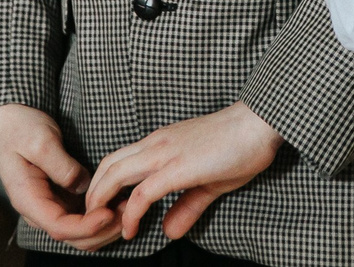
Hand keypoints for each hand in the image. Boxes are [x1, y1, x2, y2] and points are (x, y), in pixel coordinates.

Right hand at [0, 104, 118, 250]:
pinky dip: (101, 215)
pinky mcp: (60, 196)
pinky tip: (118, 201)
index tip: (109, 213)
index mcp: (27, 199)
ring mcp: (50, 204)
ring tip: (127, 207)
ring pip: (79, 231)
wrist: (9, 117)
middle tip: (126, 212)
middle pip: (72, 237)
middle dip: (101, 231)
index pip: (59, 227)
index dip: (87, 226)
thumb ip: (61, 167)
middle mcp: (38, 208)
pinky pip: (81, 216)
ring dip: (104, 226)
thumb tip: (82, 186)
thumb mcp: (41, 142)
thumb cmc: (19, 127)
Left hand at [86, 100, 282, 241]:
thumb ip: (187, 205)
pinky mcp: (177, 167)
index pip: (119, 160)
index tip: (111, 212)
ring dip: (102, 201)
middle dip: (94, 195)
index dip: (106, 186)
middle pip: (108, 166)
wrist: (259, 123)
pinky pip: (142, 193)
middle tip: (96, 220)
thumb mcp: (210, 182)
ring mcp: (165, 152)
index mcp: (161, 142)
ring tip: (103, 224)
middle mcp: (156, 143)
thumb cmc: (239, 146)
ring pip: (115, 175)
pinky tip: (131, 229)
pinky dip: (131, 213)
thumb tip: (170, 231)